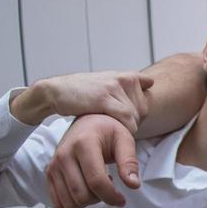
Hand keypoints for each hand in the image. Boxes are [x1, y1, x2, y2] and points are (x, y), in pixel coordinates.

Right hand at [13, 71, 153, 133]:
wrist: (56, 91)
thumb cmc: (82, 91)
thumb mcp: (107, 81)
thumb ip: (128, 84)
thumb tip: (150, 83)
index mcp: (125, 76)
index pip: (147, 96)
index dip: (139, 112)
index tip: (126, 119)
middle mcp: (122, 80)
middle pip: (143, 110)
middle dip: (133, 122)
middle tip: (117, 127)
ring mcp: (114, 88)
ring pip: (135, 116)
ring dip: (127, 127)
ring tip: (112, 129)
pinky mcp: (104, 98)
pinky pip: (126, 118)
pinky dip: (123, 128)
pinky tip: (111, 131)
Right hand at [47, 113, 139, 207]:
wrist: (88, 123)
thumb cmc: (107, 131)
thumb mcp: (124, 141)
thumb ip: (129, 162)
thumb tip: (133, 184)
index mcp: (83, 144)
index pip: (96, 181)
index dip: (111, 196)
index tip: (121, 199)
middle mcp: (64, 155)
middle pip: (82, 195)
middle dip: (100, 199)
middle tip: (109, 188)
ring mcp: (54, 165)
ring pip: (70, 202)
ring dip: (87, 203)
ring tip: (96, 186)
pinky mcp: (49, 174)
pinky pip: (59, 203)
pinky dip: (73, 205)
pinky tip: (84, 192)